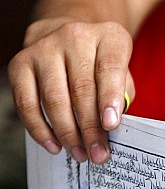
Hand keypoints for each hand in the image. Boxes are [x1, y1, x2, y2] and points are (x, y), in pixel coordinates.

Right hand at [8, 18, 134, 164]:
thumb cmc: (99, 64)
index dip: (110, 97)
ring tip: (79, 152)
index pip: (110, 66)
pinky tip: (54, 145)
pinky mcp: (20, 63)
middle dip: (90, 127)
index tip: (111, 126)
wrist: (68, 40)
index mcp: (108, 35)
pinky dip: (40, 129)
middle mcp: (75, 35)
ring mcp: (45, 47)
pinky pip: (28, 103)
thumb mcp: (121, 70)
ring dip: (67, 132)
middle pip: (82, 87)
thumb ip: (120, 94)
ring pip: (54, 98)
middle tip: (97, 153)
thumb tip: (109, 128)